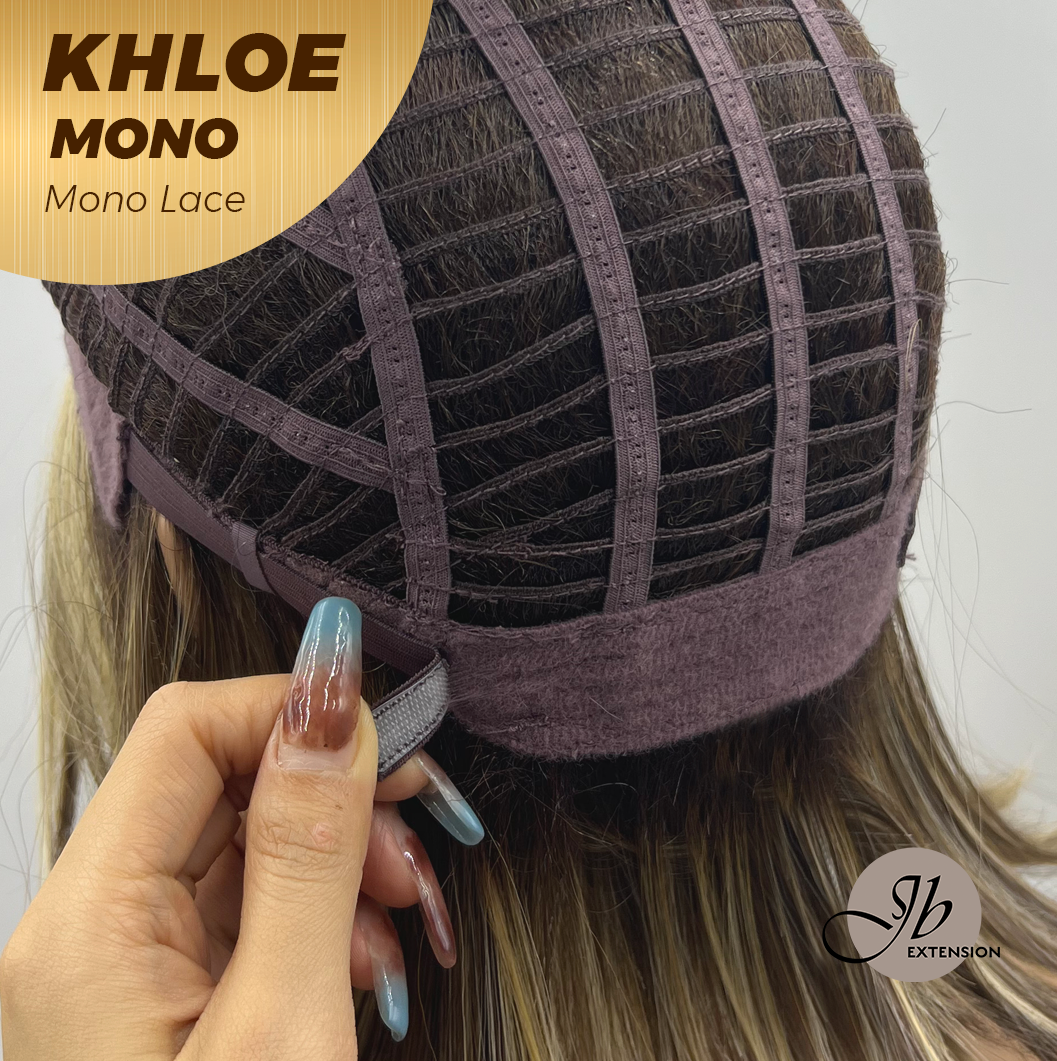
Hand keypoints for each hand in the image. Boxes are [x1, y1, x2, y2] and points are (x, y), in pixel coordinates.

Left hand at [0, 597, 481, 1059]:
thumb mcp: (284, 1025)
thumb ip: (307, 855)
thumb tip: (332, 696)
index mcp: (88, 926)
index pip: (184, 729)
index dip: (292, 710)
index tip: (390, 735)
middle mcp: (93, 932)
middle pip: (224, 782)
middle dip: (336, 795)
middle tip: (421, 824)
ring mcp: (134, 966)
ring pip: (252, 842)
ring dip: (345, 860)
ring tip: (406, 912)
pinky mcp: (177, 995)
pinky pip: (257, 907)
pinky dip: (328, 916)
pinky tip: (369, 963)